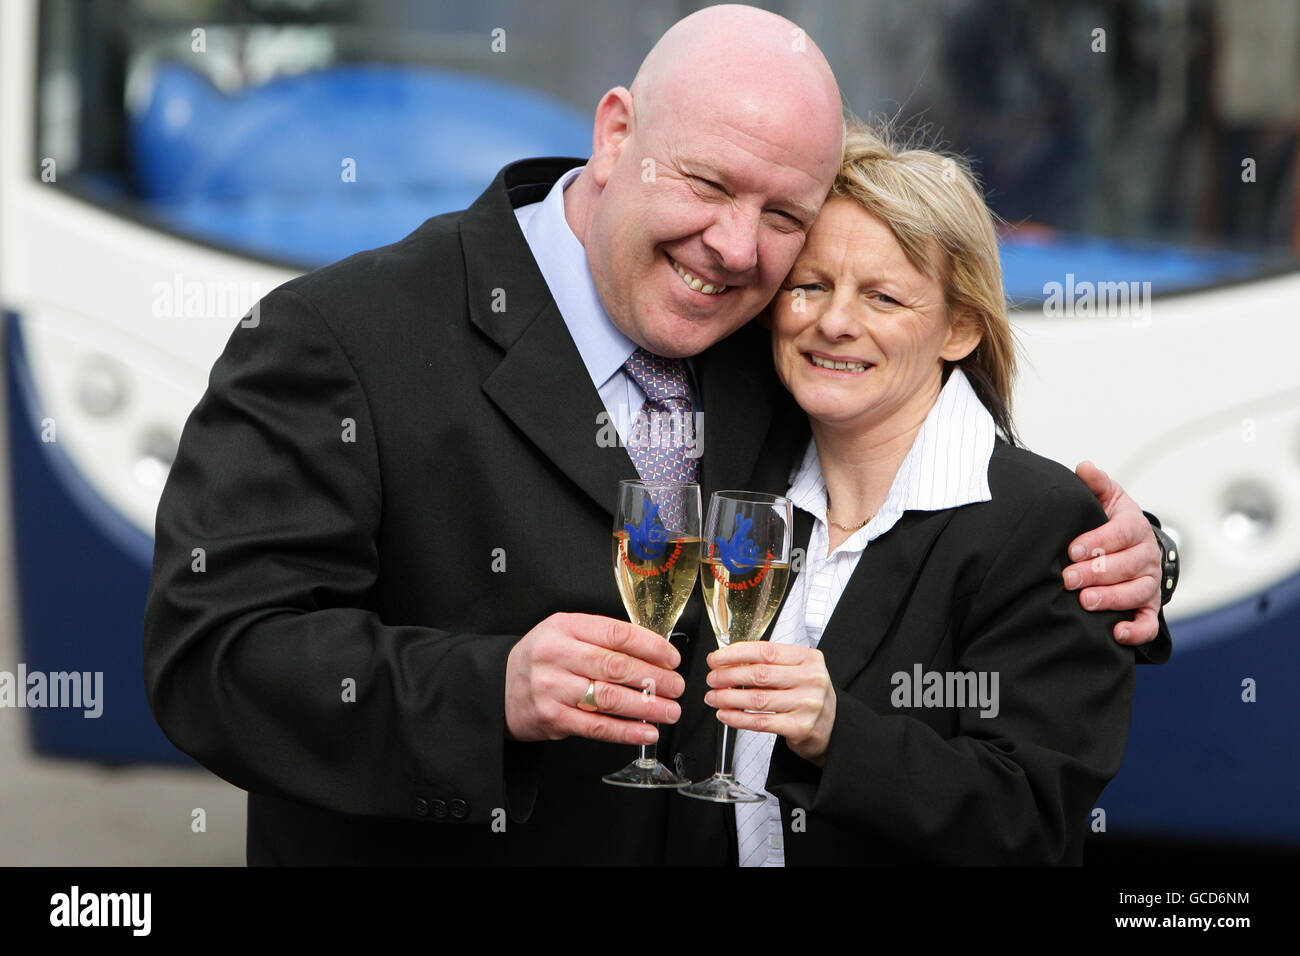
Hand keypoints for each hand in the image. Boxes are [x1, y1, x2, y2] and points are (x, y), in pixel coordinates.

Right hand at [504, 613, 684, 744]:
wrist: (498, 687)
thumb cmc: (542, 658)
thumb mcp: (565, 634)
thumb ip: (602, 638)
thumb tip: (653, 652)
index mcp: (565, 627)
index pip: (616, 633)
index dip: (651, 646)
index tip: (672, 658)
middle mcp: (556, 655)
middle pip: (615, 666)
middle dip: (654, 678)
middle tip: (677, 686)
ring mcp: (552, 688)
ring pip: (609, 697)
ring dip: (647, 707)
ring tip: (670, 710)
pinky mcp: (552, 718)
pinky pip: (596, 726)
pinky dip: (626, 731)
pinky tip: (647, 731)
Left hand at [705, 642, 835, 766]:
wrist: (832, 727)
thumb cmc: (808, 694)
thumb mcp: (798, 670)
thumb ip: (770, 663)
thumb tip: (729, 660)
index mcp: (808, 658)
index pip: (766, 651)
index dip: (736, 653)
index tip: (716, 658)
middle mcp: (811, 679)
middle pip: (759, 674)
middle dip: (728, 675)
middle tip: (712, 678)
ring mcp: (807, 704)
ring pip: (757, 699)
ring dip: (728, 697)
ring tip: (713, 697)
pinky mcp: (800, 727)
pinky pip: (761, 722)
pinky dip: (738, 718)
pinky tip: (725, 714)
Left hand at [1063, 461, 1161, 645]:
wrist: (1132, 546)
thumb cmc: (1112, 522)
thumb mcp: (1105, 499)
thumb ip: (1095, 484)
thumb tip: (1084, 468)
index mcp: (1133, 527)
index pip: (1119, 534)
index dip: (1097, 542)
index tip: (1072, 549)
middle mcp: (1145, 555)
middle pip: (1126, 565)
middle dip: (1097, 573)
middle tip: (1068, 578)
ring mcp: (1149, 582)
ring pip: (1136, 592)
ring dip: (1112, 598)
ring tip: (1085, 601)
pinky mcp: (1148, 607)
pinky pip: (1148, 622)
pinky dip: (1136, 630)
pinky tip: (1116, 633)